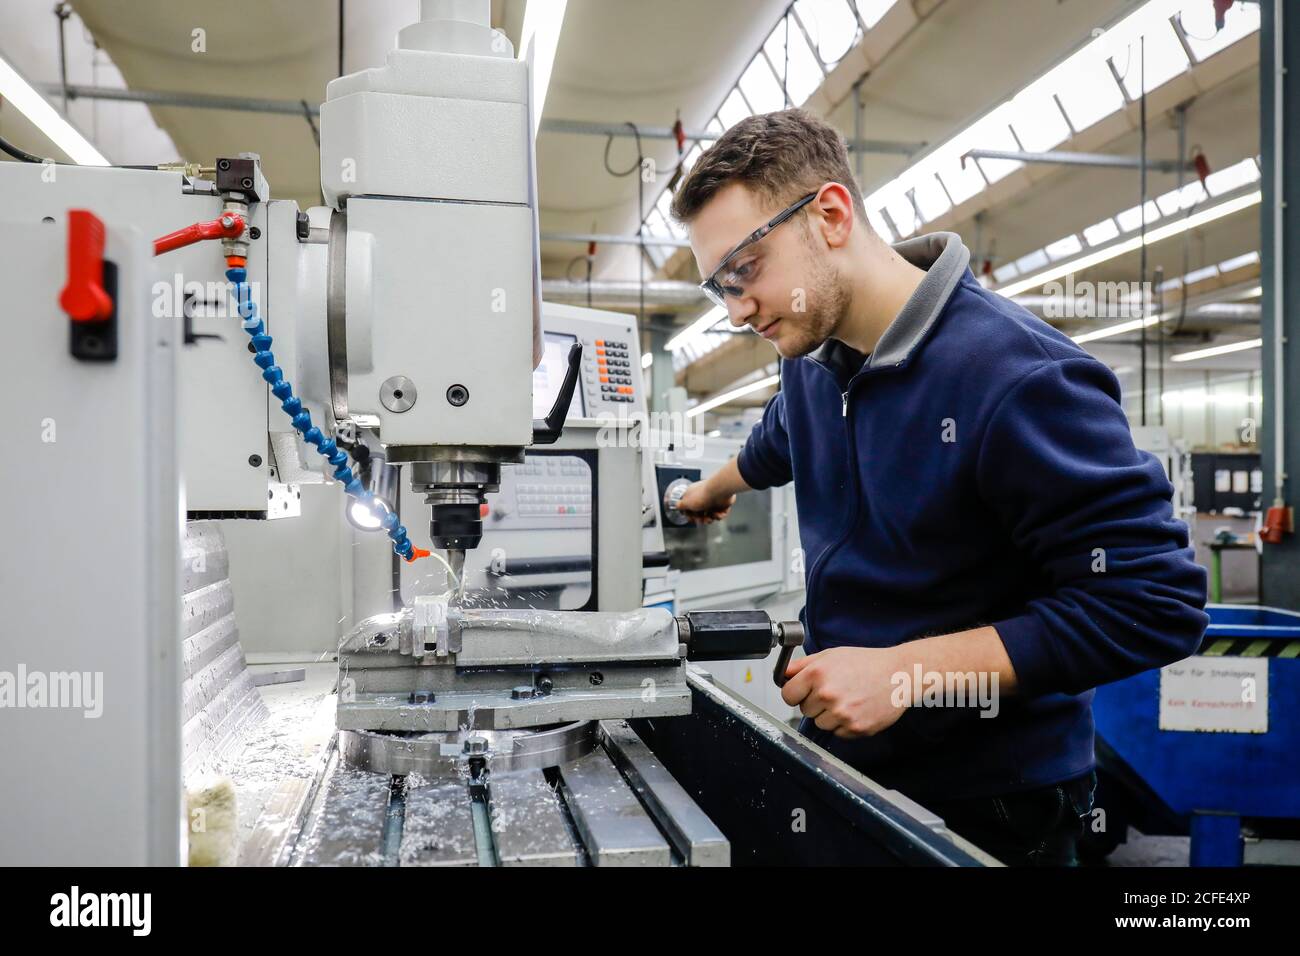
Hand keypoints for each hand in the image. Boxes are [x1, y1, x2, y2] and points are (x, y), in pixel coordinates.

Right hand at [675, 480, 735, 524]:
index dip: (690, 516)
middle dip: (700, 519)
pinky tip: (717, 513)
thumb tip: (677, 506)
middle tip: (701, 520)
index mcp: (693, 495)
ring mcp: (713, 501)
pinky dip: (719, 515)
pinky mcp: (722, 504)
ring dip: (710, 519)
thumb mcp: (686, 502)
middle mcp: (703, 498)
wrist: (719, 492)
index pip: (689, 508)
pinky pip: (720, 514)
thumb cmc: (703, 495)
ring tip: (710, 517)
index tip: (691, 519)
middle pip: (700, 513)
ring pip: (710, 515)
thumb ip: (680, 505)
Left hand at [780, 646, 908, 738]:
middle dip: (816, 703)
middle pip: (805, 710)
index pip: (788, 695)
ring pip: (821, 724)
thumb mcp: (831, 655)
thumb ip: (802, 665)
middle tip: (835, 691)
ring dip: (830, 716)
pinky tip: (857, 709)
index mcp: (817, 673)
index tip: (802, 692)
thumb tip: (783, 674)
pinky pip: (838, 733)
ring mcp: (841, 713)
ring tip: (847, 699)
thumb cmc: (867, 663)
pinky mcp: (855, 728)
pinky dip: (845, 724)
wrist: (898, 674)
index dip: (795, 693)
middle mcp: (827, 694)